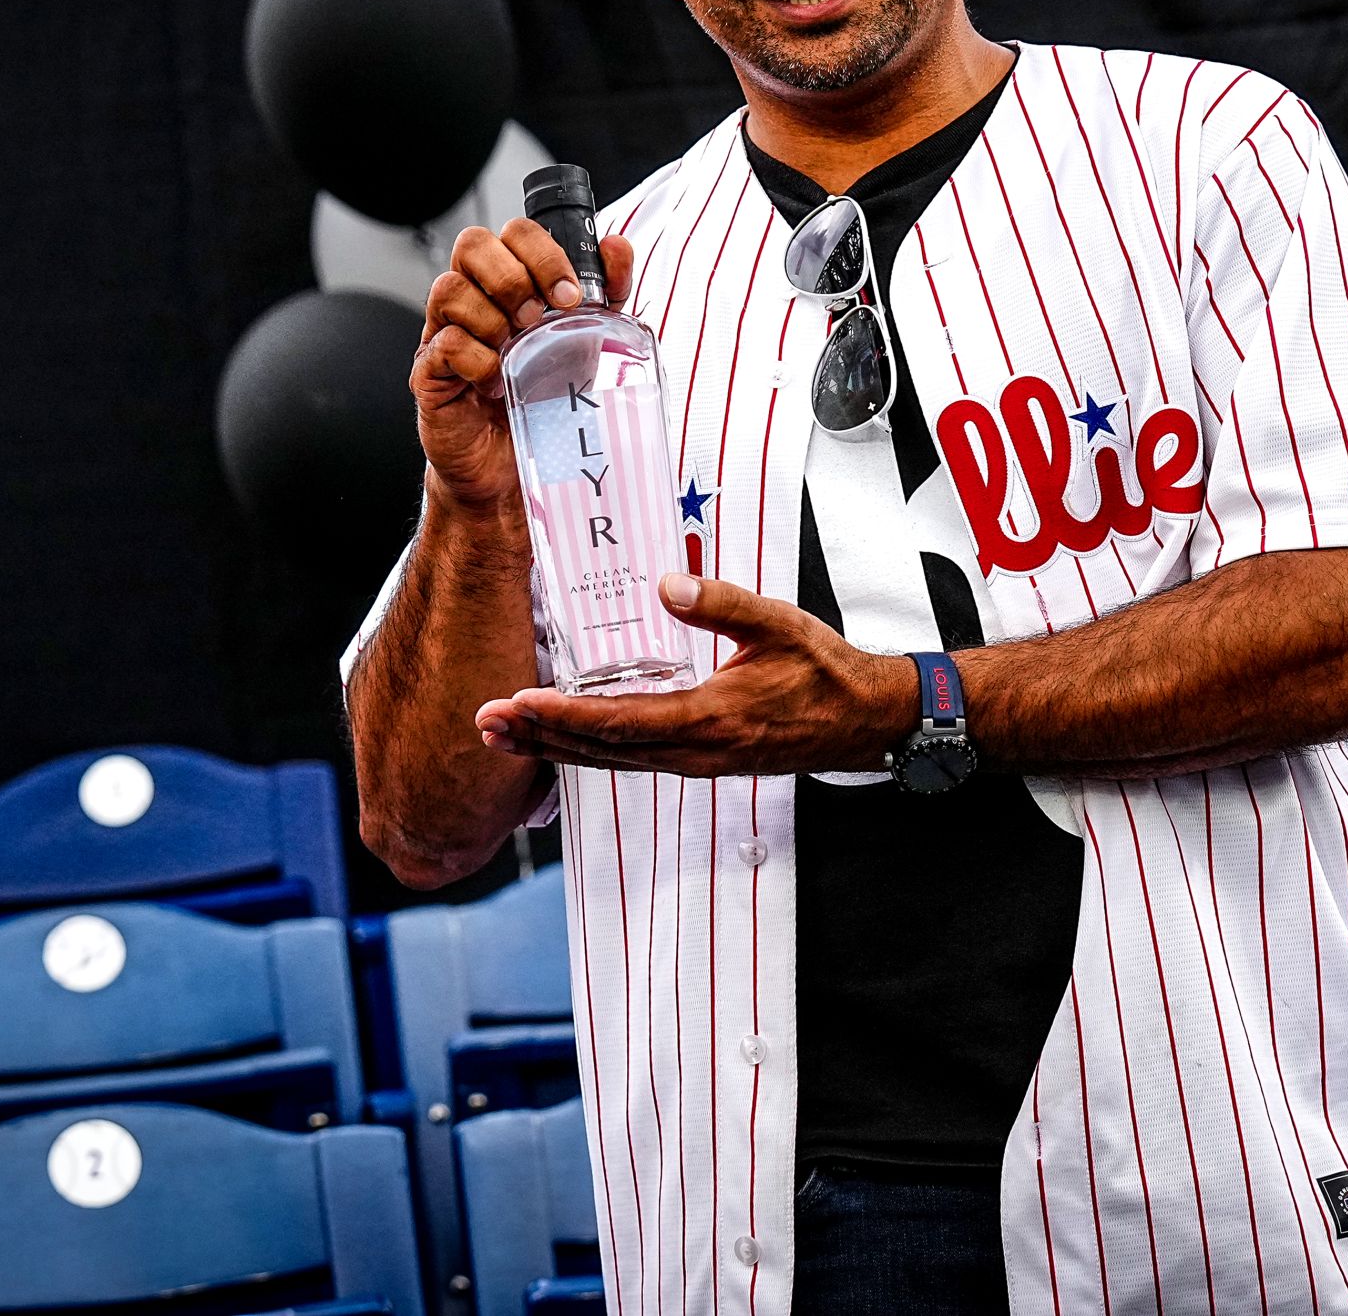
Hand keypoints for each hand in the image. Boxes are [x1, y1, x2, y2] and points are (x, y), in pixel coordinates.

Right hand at [412, 219, 634, 512]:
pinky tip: (497, 380)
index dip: (543, 252)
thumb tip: (617, 246)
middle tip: (540, 318)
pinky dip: (479, 359)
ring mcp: (443, 333)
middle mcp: (472, 300)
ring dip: (494, 318)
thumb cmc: (543, 398)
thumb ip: (605, 294)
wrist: (514, 467)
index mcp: (508, 285)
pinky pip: (445, 343)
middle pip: (472, 244)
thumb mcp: (586, 341)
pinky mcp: (430, 373)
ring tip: (516, 351)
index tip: (571, 293)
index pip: (512, 232)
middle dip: (515, 276)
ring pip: (450, 289)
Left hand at [473, 575, 918, 776]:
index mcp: (712, 718)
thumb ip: (722, 605)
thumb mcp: (779, 624)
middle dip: (539, 737)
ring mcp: (696, 762)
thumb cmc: (826, 673)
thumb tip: (667, 584)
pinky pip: (632, 761)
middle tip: (484, 723)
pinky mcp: (700, 761)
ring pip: (612, 761)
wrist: (863, 722)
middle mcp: (696, 751)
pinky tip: (561, 744)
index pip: (622, 720)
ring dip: (555, 748)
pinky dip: (588, 753)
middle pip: (602, 750)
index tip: (519, 701)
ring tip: (504, 736)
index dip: (565, 714)